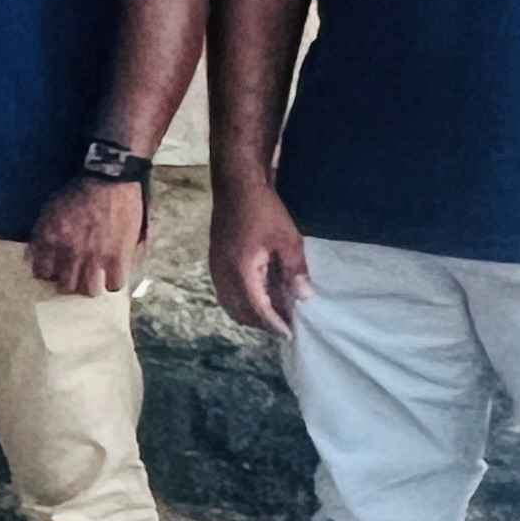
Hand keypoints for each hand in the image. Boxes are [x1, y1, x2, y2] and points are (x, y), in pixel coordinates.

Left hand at [27, 174, 148, 298]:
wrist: (108, 180)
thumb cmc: (77, 192)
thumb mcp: (48, 210)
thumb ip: (40, 234)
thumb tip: (33, 257)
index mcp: (49, 241)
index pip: (42, 273)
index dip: (49, 274)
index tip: (56, 270)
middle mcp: (69, 253)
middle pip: (65, 286)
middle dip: (69, 283)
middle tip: (75, 277)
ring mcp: (94, 257)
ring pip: (88, 290)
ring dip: (90, 286)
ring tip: (94, 279)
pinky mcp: (118, 256)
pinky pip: (115, 284)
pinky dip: (113, 282)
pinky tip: (112, 274)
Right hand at [209, 183, 311, 336]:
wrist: (235, 186)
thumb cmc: (263, 210)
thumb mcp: (287, 239)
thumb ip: (295, 271)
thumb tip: (303, 298)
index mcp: (241, 271)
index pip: (257, 308)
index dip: (274, 323)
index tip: (290, 334)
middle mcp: (223, 274)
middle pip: (240, 311)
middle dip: (262, 323)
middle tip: (285, 325)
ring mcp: (216, 268)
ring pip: (229, 303)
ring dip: (250, 314)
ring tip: (272, 314)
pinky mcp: (216, 262)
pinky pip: (225, 292)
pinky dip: (240, 302)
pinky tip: (257, 296)